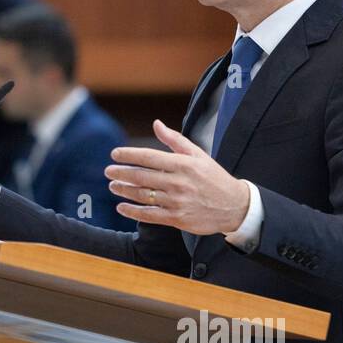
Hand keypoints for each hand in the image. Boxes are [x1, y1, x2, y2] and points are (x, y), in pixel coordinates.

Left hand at [104, 119, 249, 235]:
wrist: (234, 206)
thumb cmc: (214, 177)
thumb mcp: (198, 154)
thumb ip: (175, 140)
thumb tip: (156, 124)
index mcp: (183, 164)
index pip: (149, 157)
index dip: (129, 155)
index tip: (114, 154)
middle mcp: (178, 182)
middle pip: (141, 176)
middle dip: (121, 173)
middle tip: (108, 171)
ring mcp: (176, 202)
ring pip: (143, 195)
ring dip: (124, 190)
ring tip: (113, 186)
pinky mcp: (176, 218)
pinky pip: (149, 215)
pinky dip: (132, 211)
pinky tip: (121, 207)